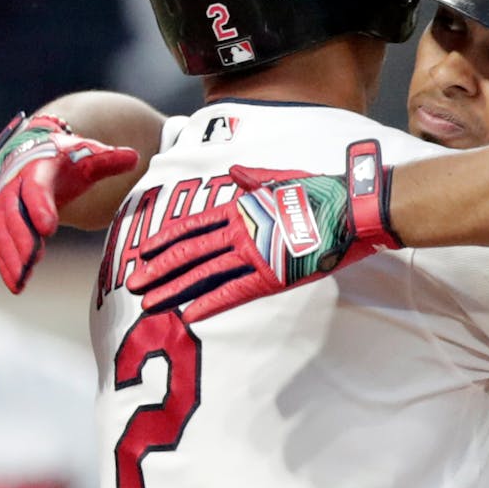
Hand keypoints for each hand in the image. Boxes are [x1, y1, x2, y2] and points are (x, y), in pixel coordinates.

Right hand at [0, 112, 137, 292]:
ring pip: (3, 234)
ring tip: (21, 281)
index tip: (48, 228)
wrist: (33, 158)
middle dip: (22, 239)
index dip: (40, 207)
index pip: (36, 189)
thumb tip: (135, 157)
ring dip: (11, 258)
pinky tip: (16, 285)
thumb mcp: (87, 155)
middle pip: (14, 215)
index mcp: (38, 170)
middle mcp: (14, 188)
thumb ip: (109, 161)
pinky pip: (0, 246)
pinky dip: (6, 266)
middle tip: (32, 261)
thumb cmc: (65, 161)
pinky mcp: (1, 224)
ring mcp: (4, 207)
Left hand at [127, 140, 399, 321]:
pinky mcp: (275, 274)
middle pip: (189, 253)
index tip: (139, 252)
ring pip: (205, 274)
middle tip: (132, 284)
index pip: (193, 227)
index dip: (163, 241)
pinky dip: (210, 303)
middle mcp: (242, 230)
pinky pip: (235, 292)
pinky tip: (188, 315)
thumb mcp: (283, 178)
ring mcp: (257, 253)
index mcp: (242, 208)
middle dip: (158, 269)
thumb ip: (253, 178)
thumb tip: (233, 172)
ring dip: (174, 289)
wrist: (356, 208)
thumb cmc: (326, 191)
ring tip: (149, 302)